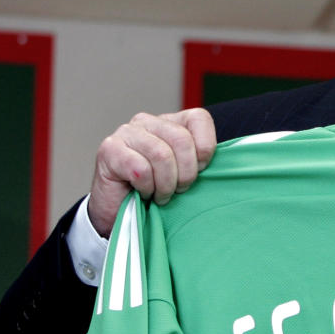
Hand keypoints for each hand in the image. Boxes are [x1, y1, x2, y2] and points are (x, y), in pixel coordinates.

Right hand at [88, 109, 215, 236]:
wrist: (119, 214)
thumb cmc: (157, 193)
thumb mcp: (186, 174)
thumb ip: (201, 161)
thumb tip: (225, 163)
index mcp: (171, 122)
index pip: (199, 119)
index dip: (204, 150)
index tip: (198, 172)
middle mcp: (147, 121)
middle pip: (181, 139)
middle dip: (186, 173)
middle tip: (178, 190)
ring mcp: (126, 133)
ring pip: (161, 155)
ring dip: (165, 184)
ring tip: (161, 195)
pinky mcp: (109, 149)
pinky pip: (140, 169)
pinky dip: (147, 187)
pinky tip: (142, 193)